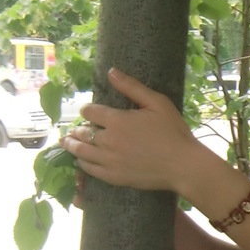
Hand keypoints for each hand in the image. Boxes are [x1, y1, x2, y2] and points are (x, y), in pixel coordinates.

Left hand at [64, 67, 198, 195]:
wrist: (182, 165)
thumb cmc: (173, 132)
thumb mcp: (157, 102)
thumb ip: (132, 87)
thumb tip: (111, 72)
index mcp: (117, 120)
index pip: (90, 112)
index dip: (86, 110)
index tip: (87, 111)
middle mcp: (108, 141)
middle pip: (83, 133)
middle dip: (77, 129)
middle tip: (74, 129)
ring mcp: (109, 161)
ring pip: (81, 152)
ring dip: (72, 146)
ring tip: (66, 142)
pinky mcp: (114, 177)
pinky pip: (90, 170)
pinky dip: (82, 164)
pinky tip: (80, 162)